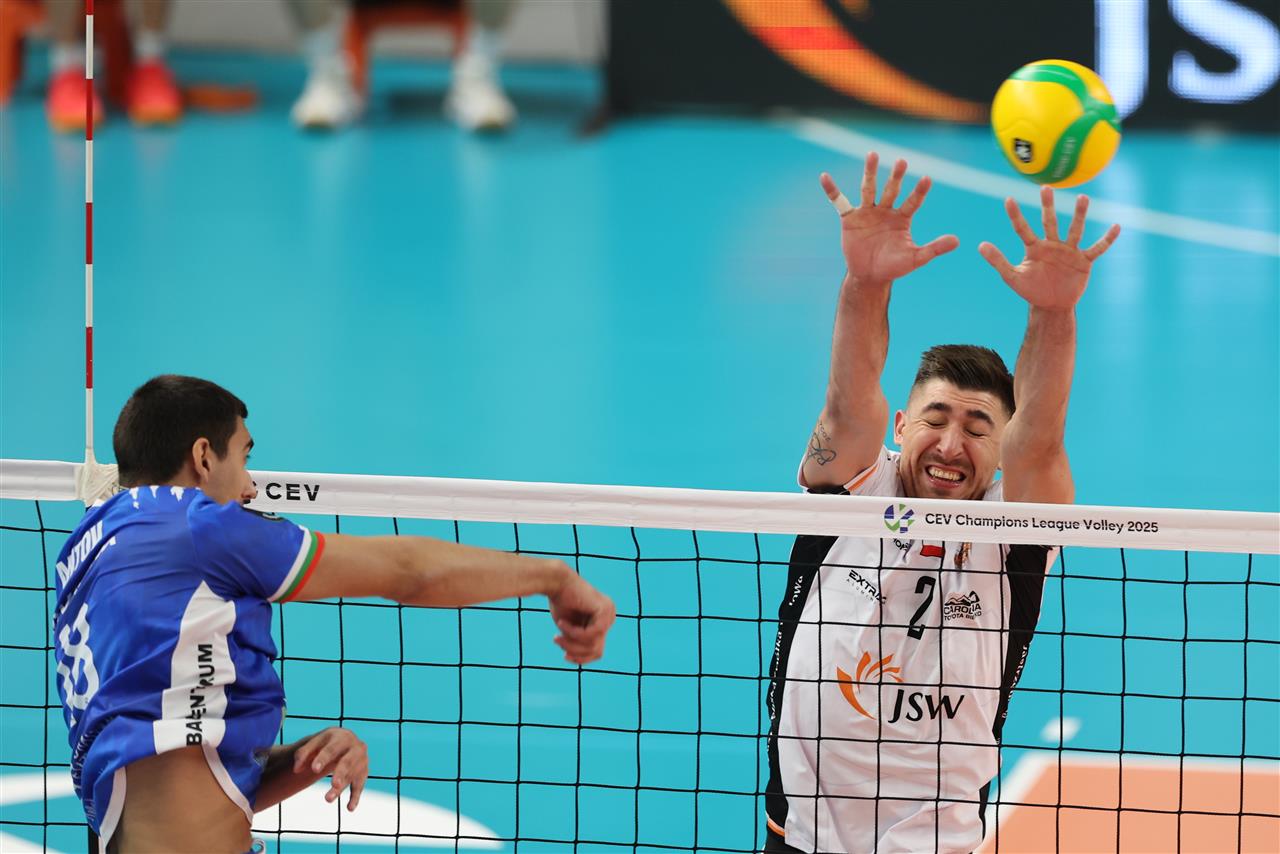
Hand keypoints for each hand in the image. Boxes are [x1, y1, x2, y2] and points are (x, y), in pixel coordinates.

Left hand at [293, 727, 367, 810]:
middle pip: (347, 762)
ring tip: (327, 799)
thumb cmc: (326, 744)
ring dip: (341, 788)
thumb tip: (296, 770)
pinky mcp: (363, 772)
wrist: (344, 742)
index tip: (314, 769)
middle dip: (340, 773)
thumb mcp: (314, 744)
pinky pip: (359, 786)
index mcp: (341, 737)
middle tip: (334, 784)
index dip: (323, 759)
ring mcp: (361, 760)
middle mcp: (355, 747)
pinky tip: (349, 808)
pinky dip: (355, 797)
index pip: (332, 749)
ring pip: (352, 776)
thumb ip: (303, 754)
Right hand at [547, 566, 615, 663]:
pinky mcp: (605, 610)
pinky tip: (562, 623)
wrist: (556, 582)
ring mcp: (609, 613)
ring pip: (593, 645)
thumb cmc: (560, 602)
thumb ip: (579, 642)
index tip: (564, 656)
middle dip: (574, 650)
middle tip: (556, 640)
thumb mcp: (570, 629)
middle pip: (596, 650)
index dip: (581, 658)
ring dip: (571, 643)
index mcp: (603, 621)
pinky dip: (574, 632)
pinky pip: (592, 634)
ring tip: (557, 633)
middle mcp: (610, 617)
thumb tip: (583, 660)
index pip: (597, 650)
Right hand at [821, 152, 958, 284]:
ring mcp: (867, 213)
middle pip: (891, 189)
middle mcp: (885, 210)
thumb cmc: (894, 266)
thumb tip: (958, 241)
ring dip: (870, 172)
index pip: (913, 201)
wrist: (870, 276)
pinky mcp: (850, 219)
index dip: (919, 191)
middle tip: (901, 162)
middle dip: (895, 176)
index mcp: (902, 218)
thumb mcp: (916, 258)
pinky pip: (840, 202)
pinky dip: (831, 190)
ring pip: (869, 189)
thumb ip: (934, 248)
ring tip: (873, 154)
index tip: (927, 179)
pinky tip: (824, 176)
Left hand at [979, 187, 1119, 310]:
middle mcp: (1052, 245)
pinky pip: (1097, 248)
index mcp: (1034, 248)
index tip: (1008, 199)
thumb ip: (998, 261)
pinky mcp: (1084, 261)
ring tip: (1083, 197)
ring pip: (1074, 229)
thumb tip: (980, 245)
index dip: (1015, 215)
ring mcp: (1069, 251)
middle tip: (1046, 187)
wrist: (1051, 305)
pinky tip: (1116, 226)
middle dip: (1048, 205)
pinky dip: (1107, 239)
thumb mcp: (1012, 277)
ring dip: (1079, 214)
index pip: (1022, 229)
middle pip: (1049, 221)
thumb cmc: (1031, 290)